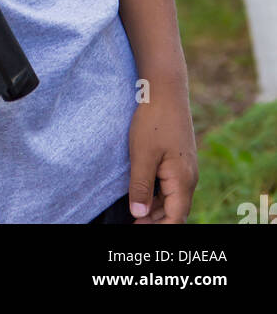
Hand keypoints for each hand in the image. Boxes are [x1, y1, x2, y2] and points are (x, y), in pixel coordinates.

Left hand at [127, 83, 197, 222]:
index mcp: (182, 181)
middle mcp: (188, 178)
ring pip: (172, 199)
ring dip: (155, 209)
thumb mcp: (142, 154)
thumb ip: (140, 186)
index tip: (136, 230)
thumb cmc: (153, 120)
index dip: (157, 229)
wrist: (166, 89)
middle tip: (131, 223)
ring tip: (133, 213)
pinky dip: (157, 195)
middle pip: (175, 212)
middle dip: (155, 222)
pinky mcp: (179, 159)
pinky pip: (171, 186)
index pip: (175, 219)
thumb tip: (138, 214)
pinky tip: (142, 193)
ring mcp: (185, 168)